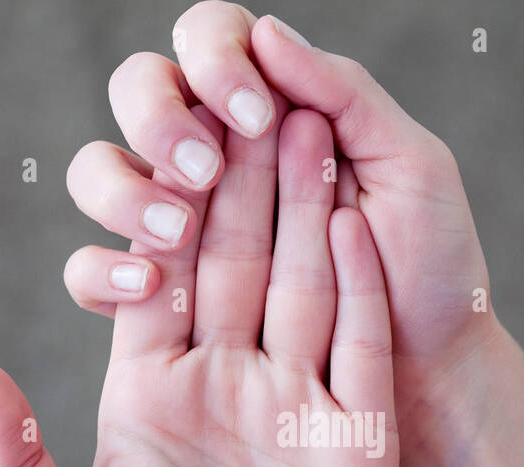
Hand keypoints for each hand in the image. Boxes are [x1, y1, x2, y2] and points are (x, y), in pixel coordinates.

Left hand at [0, 105, 397, 466]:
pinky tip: (353, 225)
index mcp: (152, 390)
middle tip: (246, 97)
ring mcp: (293, 398)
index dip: (163, 208)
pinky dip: (359, 286)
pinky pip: (356, 343)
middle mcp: (225, 378)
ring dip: (303, 211)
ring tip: (307, 131)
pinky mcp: (353, 428)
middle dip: (239, 182)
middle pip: (234, 260)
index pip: (159, 277)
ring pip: (302, 284)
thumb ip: (18, 462)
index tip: (165, 139)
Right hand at [95, 2, 494, 466]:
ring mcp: (180, 229)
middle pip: (139, 93)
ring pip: (100, 174)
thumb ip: (345, 94)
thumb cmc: (431, 268)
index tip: (261, 115)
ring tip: (177, 230)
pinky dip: (106, 271)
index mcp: (274, 111)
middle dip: (160, 116)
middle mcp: (217, 159)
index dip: (216, 58)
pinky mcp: (159, 304)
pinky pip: (92, 275)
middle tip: (208, 167)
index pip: (209, 41)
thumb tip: (264, 31)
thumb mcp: (412, 169)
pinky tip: (146, 284)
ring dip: (125, 190)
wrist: (429, 374)